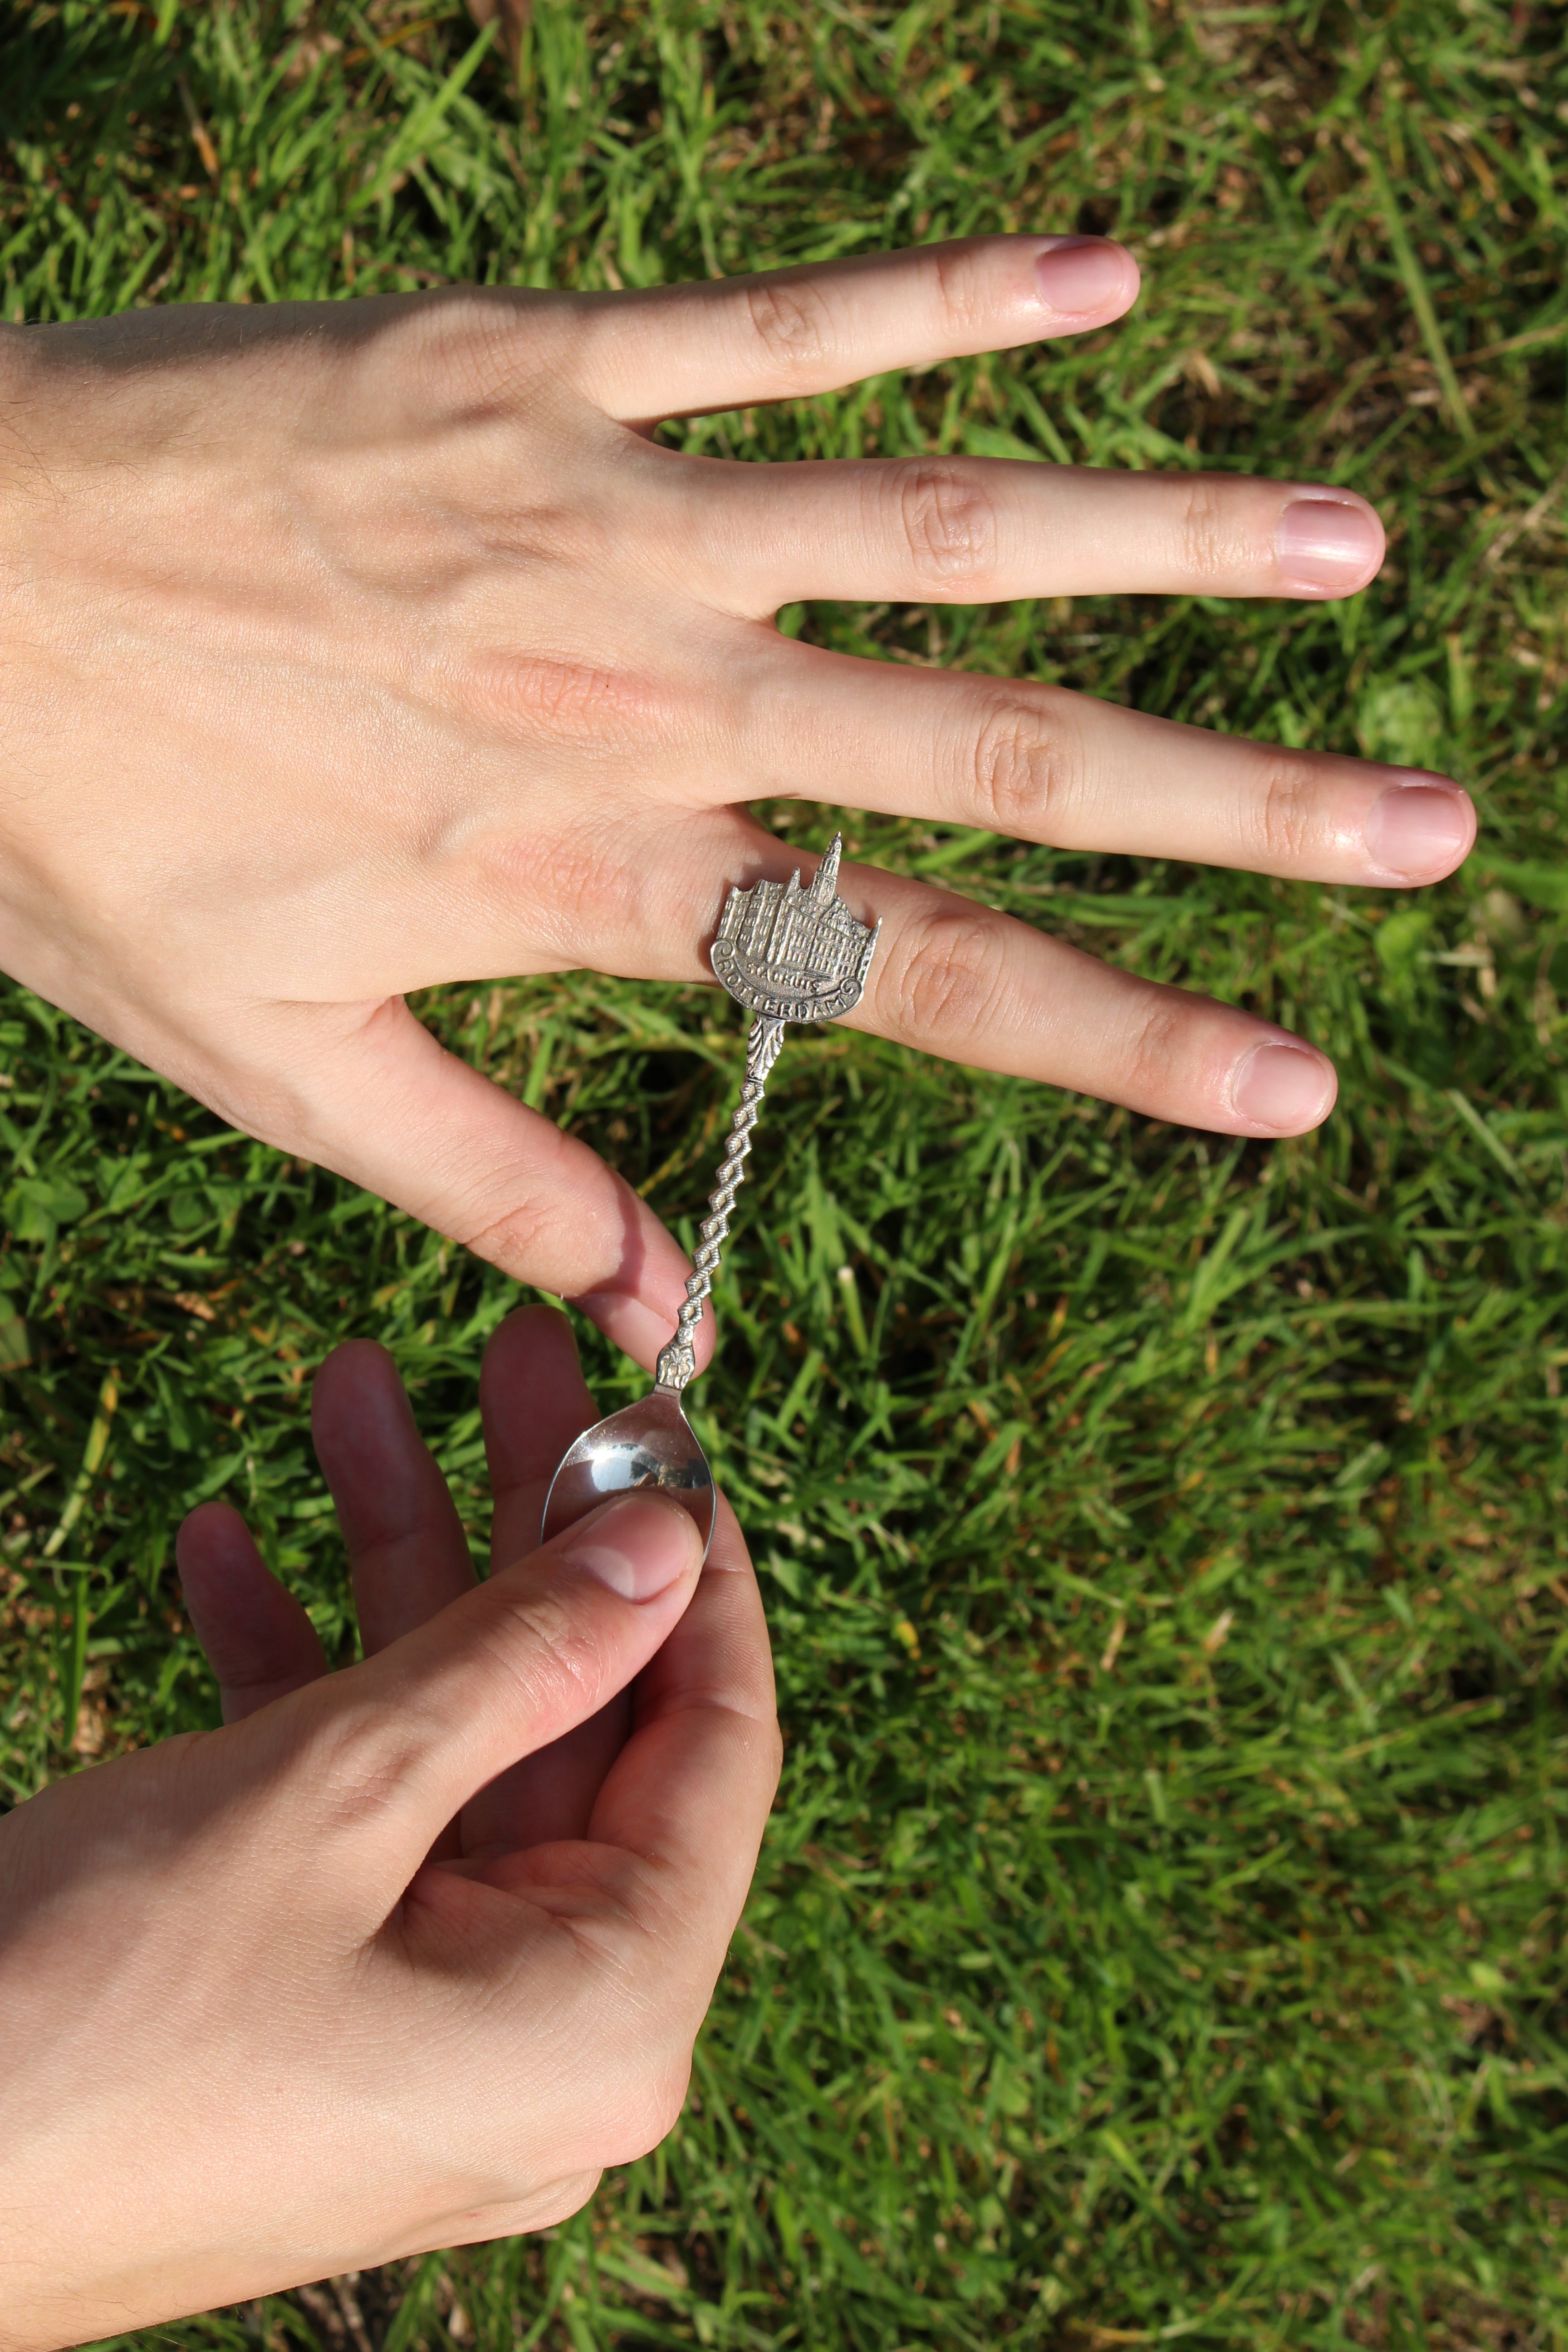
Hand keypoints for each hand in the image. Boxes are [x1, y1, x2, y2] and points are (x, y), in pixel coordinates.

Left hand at [0, 239, 1473, 1369]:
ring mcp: (608, 513)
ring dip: (1163, 539)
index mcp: (598, 878)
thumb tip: (664, 1317)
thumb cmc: (87, 832)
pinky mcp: (539, 362)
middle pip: (997, 755)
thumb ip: (491, 1185)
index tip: (1299, 1082)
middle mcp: (650, 697)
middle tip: (1434, 824)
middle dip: (1236, 801)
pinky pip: (784, 324)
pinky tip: (1115, 277)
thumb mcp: (273, 1067)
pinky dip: (953, 298)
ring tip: (1355, 548)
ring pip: (943, 525)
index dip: (1127, 1040)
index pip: (920, 978)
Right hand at [0, 1308, 777, 2349]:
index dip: (690, 1565)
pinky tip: (223, 1548)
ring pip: (454, 1752)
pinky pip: (352, 1828)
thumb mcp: (334, 1793)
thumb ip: (521, 1658)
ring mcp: (432, 2032)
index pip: (719, 1742)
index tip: (654, 1421)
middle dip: (517, 1529)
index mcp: (607, 2017)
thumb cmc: (96, 2012)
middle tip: (505, 1356)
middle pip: (578, 1724)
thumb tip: (663, 1545)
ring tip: (347, 1388)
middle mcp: (547, 2042)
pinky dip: (296, 1689)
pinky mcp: (325, 2015)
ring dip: (390, 1570)